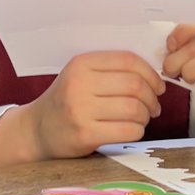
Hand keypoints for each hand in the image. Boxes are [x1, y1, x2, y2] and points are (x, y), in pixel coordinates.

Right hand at [0, 51, 164, 166]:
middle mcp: (79, 84)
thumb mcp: (81, 76)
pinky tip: (132, 130)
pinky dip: (137, 130)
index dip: (151, 73)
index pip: (127, 60)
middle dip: (152, 97)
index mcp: (81, 64)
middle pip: (134, 85)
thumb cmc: (66, 102)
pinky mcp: (84, 135)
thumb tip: (156, 76)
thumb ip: (111, 71)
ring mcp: (80, 110)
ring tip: (142, 119)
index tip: (158, 85)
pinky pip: (128, 130)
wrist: (36, 131)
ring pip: (134, 108)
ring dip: (145, 115)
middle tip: (154, 106)